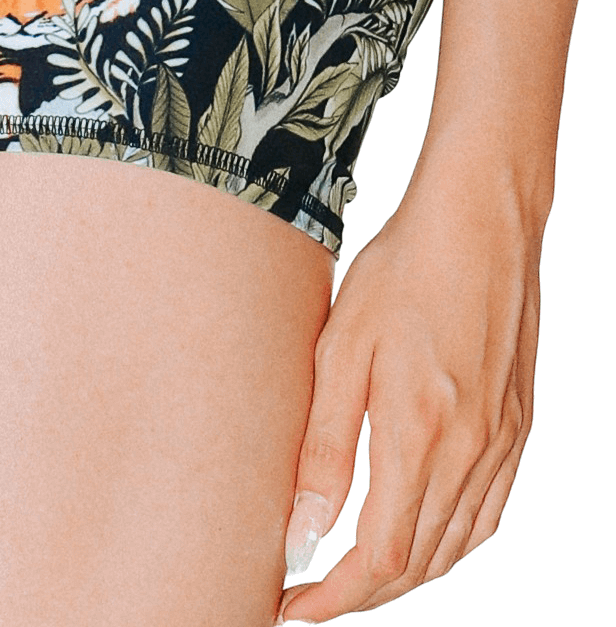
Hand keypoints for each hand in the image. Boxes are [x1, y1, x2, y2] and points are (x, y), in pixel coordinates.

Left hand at [276, 168, 540, 621]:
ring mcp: (503, 442)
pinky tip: (419, 534)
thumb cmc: (405, 269)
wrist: (481, 219)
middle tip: (307, 597)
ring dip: (402, 576)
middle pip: (416, 566)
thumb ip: (323, 449)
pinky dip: (449, 544)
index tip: (288, 611)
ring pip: (454, 547)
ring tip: (350, 576)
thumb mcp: (341, 349)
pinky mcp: (518, 426)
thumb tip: (301, 535)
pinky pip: (487, 514)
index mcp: (422, 437)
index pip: (378, 561)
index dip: (331, 600)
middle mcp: (472, 453)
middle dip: (359, 596)